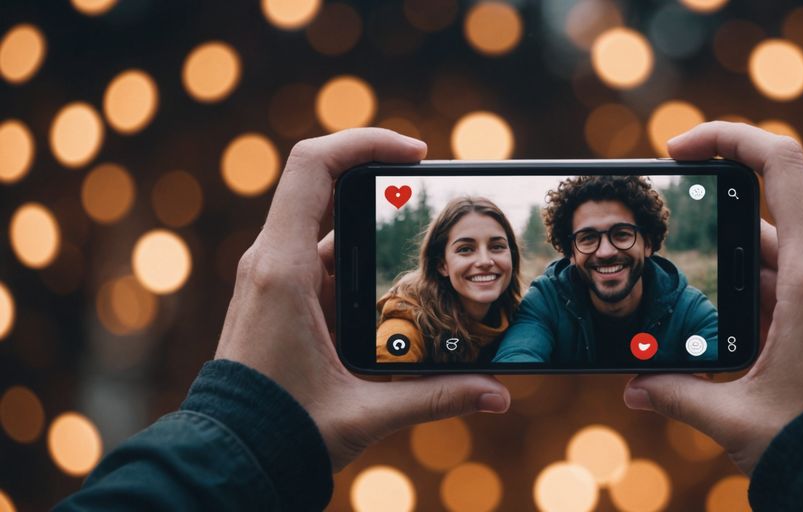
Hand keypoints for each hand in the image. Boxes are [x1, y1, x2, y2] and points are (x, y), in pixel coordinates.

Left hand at [215, 128, 509, 469]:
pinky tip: (398, 299)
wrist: (229, 457)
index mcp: (283, 270)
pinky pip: (325, 263)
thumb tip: (498, 394)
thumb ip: (436, 397)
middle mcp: (273, 263)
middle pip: (329, 190)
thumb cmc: (279, 430)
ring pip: (332, 233)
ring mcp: (274, 279)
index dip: (365, 142)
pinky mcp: (281, 298)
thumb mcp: (364, 411)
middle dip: (386, 192)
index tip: (414, 153)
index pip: (313, 166)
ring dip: (378, 242)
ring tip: (429, 265)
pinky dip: (363, 269)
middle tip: (434, 206)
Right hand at [623, 122, 802, 473]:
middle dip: (710, 195)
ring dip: (718, 245)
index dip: (729, 137)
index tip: (678, 147)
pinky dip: (736, 272)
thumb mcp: (731, 414)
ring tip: (673, 268)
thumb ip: (673, 391)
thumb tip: (631, 384)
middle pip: (766, 195)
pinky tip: (703, 301)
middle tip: (662, 202)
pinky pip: (772, 266)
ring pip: (764, 236)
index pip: (781, 165)